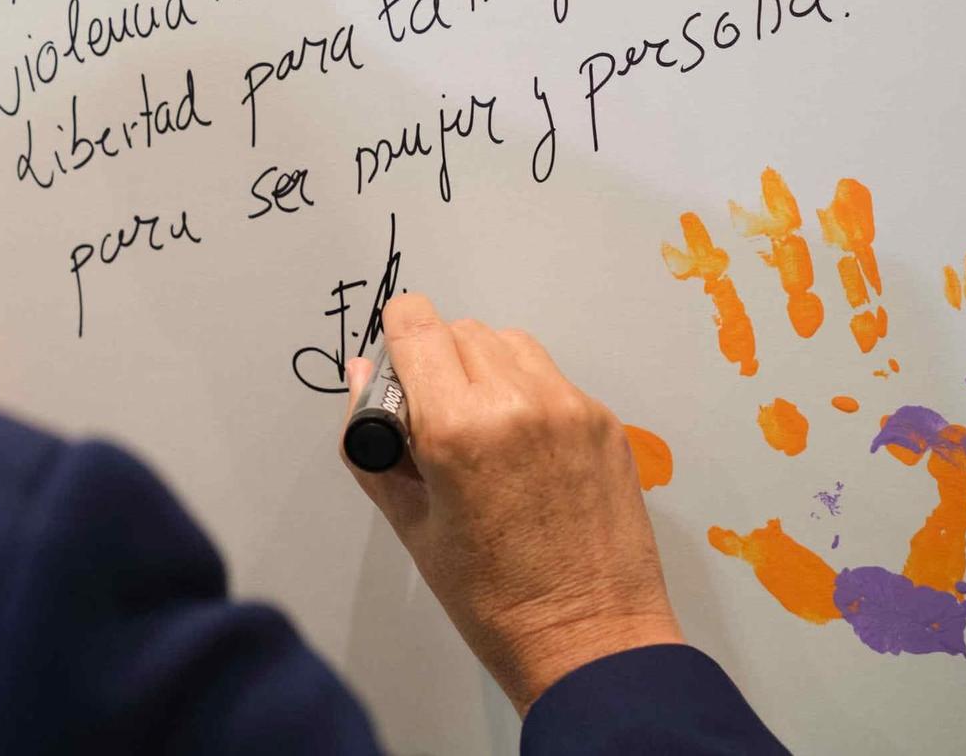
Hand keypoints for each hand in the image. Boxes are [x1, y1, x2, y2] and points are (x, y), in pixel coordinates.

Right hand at [343, 294, 683, 714]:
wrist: (590, 640)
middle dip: (438, 360)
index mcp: (458, 428)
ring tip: (483, 428)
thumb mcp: (411, 523)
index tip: (398, 361)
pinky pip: (551, 378)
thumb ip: (374, 442)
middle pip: (461, 330)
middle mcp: (517, 402)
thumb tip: (362, 375)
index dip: (398, 333)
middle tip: (436, 417)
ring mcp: (569, 408)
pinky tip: (525, 452)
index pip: (417, 325)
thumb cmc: (491, 598)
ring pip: (510, 343)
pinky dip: (528, 394)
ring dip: (485, 366)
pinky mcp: (604, 422)